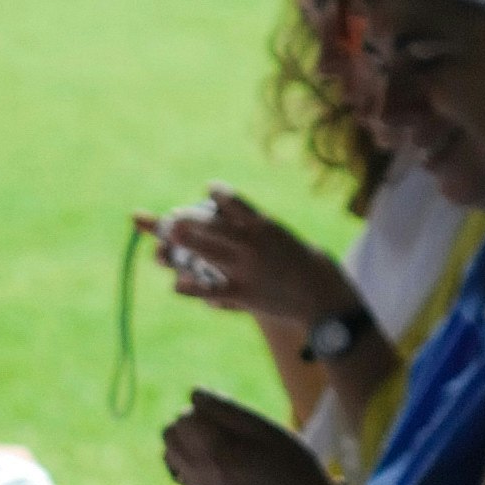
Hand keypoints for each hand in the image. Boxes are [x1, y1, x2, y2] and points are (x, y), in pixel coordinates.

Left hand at [139, 186, 352, 331]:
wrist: (322, 295)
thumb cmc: (300, 263)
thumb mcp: (281, 237)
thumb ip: (254, 229)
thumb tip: (224, 216)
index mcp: (265, 225)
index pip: (237, 202)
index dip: (220, 194)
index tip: (209, 188)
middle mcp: (253, 243)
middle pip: (212, 227)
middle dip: (187, 222)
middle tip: (170, 219)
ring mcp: (247, 268)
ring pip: (207, 254)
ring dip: (183, 247)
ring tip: (162, 243)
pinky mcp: (244, 293)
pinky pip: (212, 290)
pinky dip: (192, 288)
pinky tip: (176, 285)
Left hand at [161, 386, 329, 484]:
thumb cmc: (292, 465)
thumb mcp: (266, 430)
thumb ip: (226, 410)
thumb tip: (194, 394)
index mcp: (218, 452)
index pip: (184, 417)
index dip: (202, 407)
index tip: (225, 412)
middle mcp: (202, 474)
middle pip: (170, 434)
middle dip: (188, 422)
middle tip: (220, 425)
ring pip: (170, 454)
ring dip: (186, 441)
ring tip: (217, 441)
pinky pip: (181, 474)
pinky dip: (190, 461)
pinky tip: (217, 461)